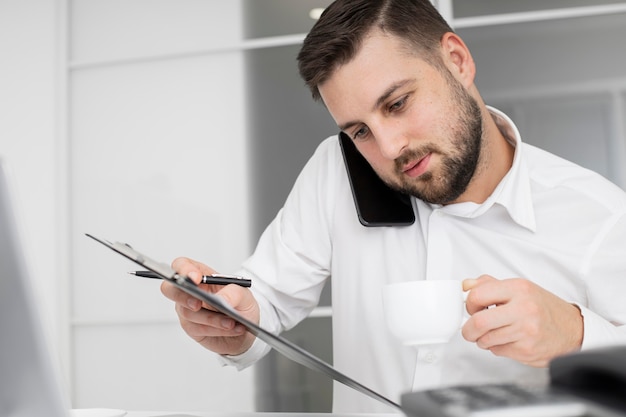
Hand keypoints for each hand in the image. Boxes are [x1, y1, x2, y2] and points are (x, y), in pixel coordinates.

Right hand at [160, 257, 258, 355]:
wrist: (246, 330)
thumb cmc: (241, 307)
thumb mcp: (245, 295)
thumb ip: (234, 293)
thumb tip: (221, 299)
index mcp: (202, 276)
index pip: (182, 265)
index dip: (183, 269)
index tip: (195, 278)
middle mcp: (191, 292)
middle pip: (170, 289)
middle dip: (182, 296)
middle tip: (198, 304)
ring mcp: (189, 310)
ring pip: (188, 313)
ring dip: (211, 319)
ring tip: (230, 322)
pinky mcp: (192, 328)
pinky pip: (198, 328)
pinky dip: (216, 329)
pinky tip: (230, 328)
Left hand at [461, 275, 582, 366]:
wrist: (574, 329)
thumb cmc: (544, 308)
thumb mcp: (520, 288)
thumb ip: (490, 285)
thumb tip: (465, 286)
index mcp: (519, 289)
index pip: (478, 295)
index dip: (469, 304)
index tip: (472, 309)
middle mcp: (524, 309)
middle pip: (479, 322)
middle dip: (468, 329)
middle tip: (469, 329)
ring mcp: (526, 331)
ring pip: (486, 340)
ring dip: (482, 340)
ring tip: (492, 334)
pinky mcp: (527, 350)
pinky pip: (497, 351)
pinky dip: (496, 347)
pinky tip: (507, 340)